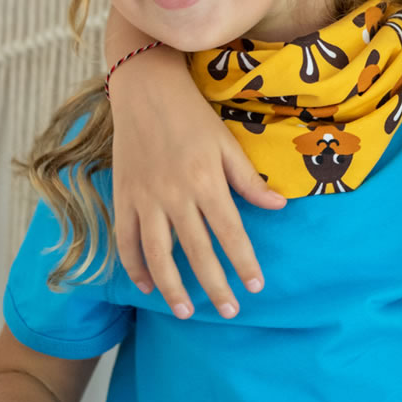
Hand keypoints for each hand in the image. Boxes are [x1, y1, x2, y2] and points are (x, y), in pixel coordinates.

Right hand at [109, 44, 280, 318]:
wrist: (145, 90)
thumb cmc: (193, 115)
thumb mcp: (227, 143)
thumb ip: (248, 180)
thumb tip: (279, 207)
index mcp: (206, 181)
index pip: (230, 233)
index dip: (244, 262)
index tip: (256, 287)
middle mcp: (175, 194)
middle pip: (197, 251)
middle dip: (214, 286)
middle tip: (230, 312)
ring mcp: (145, 198)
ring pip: (157, 254)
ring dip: (172, 287)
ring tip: (186, 312)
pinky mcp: (122, 196)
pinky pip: (125, 240)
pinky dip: (134, 265)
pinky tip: (147, 285)